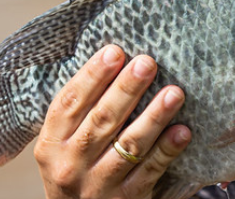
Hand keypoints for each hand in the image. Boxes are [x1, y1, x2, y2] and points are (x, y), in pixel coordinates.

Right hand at [34, 45, 190, 198]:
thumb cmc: (78, 171)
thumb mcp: (64, 145)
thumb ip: (81, 114)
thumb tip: (113, 62)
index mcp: (52, 144)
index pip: (69, 103)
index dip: (91, 76)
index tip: (114, 51)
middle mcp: (70, 164)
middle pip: (102, 120)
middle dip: (126, 88)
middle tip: (148, 63)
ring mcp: (98, 184)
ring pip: (129, 145)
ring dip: (154, 116)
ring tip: (174, 93)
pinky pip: (150, 171)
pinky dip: (167, 150)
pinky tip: (182, 132)